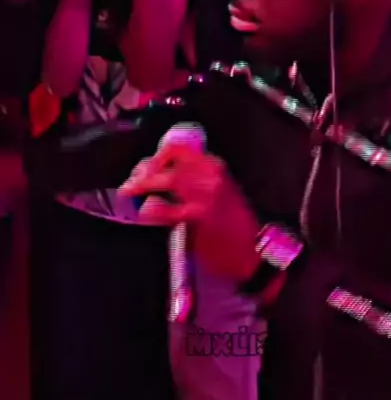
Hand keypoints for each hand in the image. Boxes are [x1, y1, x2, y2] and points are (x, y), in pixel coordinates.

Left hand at [120, 142, 260, 280]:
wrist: (250, 250)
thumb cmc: (230, 225)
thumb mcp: (216, 193)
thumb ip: (190, 182)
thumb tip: (156, 176)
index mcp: (214, 166)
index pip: (179, 148)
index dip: (156, 156)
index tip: (143, 168)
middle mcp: (212, 174)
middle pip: (169, 160)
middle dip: (145, 171)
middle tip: (130, 184)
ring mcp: (207, 193)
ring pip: (167, 179)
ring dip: (143, 185)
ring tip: (130, 193)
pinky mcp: (200, 215)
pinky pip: (166, 208)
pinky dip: (152, 209)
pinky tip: (145, 213)